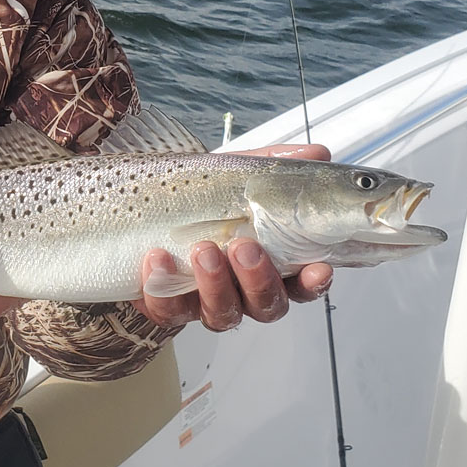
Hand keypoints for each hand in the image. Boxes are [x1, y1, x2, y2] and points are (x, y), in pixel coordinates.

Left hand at [132, 144, 333, 330]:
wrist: (148, 207)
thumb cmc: (204, 197)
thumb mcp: (238, 176)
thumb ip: (275, 167)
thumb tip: (317, 153)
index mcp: (270, 265)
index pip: (301, 285)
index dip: (312, 282)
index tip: (318, 268)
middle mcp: (243, 292)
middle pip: (265, 305)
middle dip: (258, 278)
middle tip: (243, 246)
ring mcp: (205, 302)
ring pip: (222, 313)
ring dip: (214, 283)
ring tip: (203, 248)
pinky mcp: (168, 306)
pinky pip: (168, 308)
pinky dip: (162, 285)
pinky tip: (158, 257)